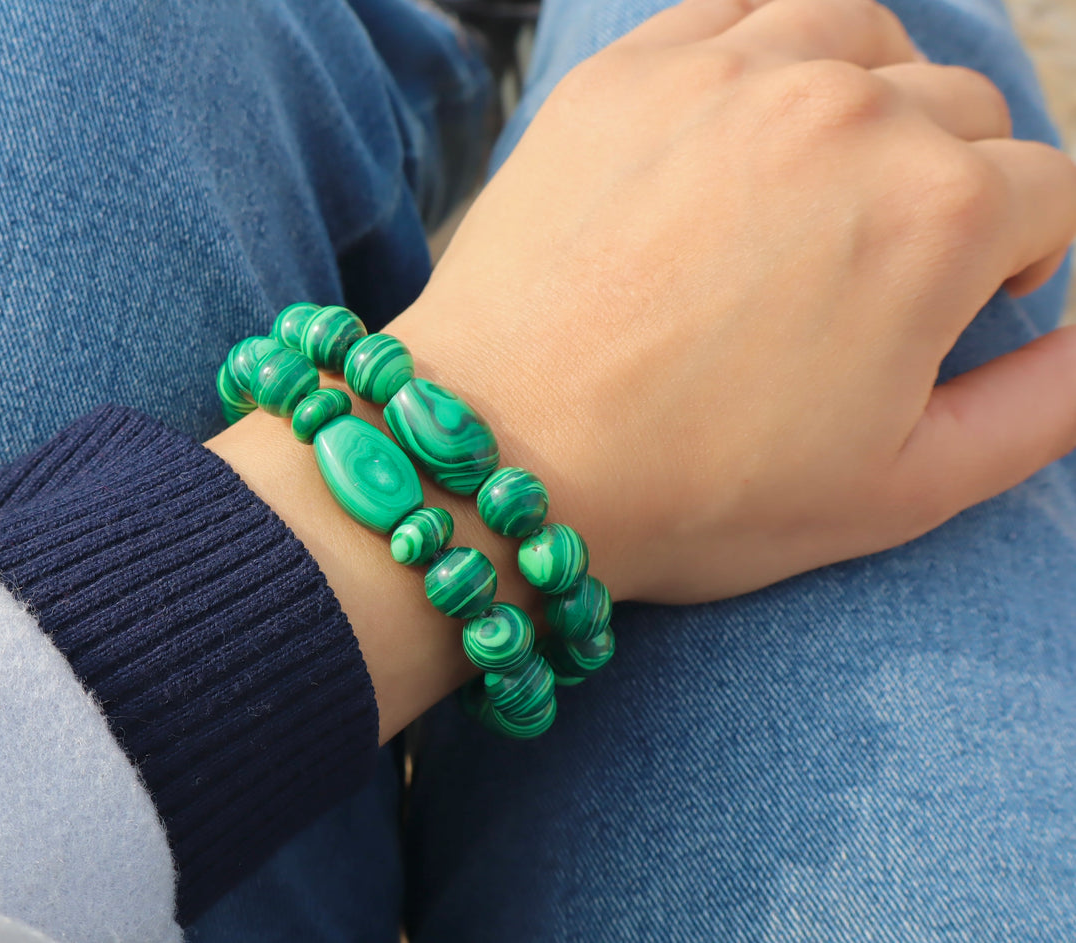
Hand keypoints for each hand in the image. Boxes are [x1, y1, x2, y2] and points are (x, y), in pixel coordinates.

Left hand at [394, 0, 1075, 602]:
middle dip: (952, 181)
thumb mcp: (905, 490)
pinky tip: (749, 118)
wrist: (499, 459)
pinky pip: (739, 9)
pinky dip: (770, 48)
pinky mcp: (630, 71)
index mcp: (941, 212)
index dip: (1020, 255)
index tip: (967, 300)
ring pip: (861, 37)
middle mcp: (848, 112)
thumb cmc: (694, 489)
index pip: (1048, 191)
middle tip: (880, 262)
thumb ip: (1042, 407)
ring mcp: (730, 73)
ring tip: (829, 175)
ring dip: (874, 95)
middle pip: (962, 108)